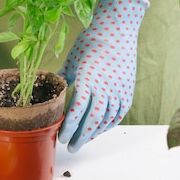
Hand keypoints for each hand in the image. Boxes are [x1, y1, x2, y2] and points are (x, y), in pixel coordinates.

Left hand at [58, 0, 148, 151]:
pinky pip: (118, 115)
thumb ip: (62, 81)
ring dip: (93, 133)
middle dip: (80, 137)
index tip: (61, 137)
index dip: (69, 128)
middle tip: (71, 147)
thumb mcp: (71, 61)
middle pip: (92, 121)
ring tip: (82, 140)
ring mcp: (119, 90)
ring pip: (106, 120)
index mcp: (87, 80)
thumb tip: (51, 95)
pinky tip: (98, 130)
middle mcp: (105, 88)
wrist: (116, 31)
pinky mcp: (127, 91)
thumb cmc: (89, 44)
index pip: (77, 111)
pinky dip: (107, 125)